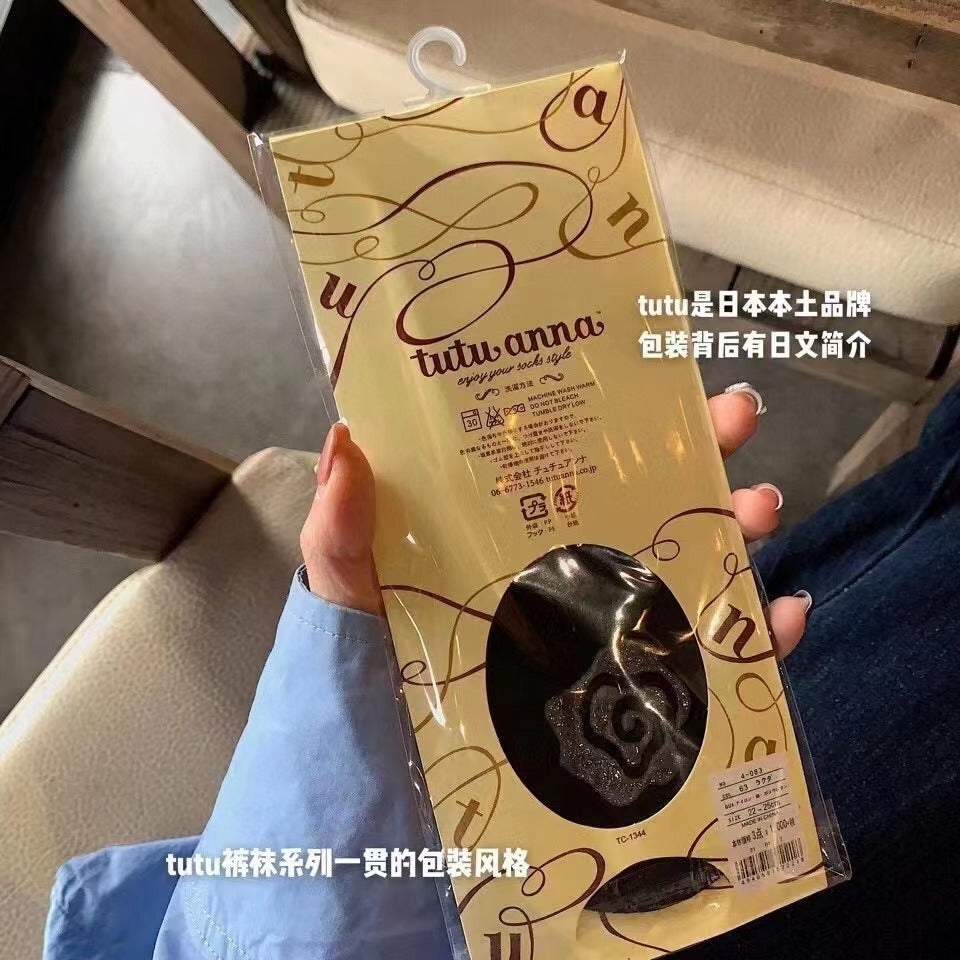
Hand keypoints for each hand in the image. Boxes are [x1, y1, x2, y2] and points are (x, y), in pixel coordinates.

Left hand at [300, 384, 807, 655]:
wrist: (393, 751)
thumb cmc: (375, 653)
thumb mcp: (352, 580)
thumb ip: (344, 524)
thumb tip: (348, 438)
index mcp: (520, 516)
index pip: (582, 447)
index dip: (625, 404)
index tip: (664, 359)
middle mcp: (576, 555)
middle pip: (658, 489)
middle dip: (709, 446)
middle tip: (735, 416)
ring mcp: (613, 617)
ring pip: (700, 557)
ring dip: (742, 525)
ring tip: (757, 509)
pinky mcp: (640, 683)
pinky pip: (718, 656)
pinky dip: (762, 637)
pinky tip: (779, 617)